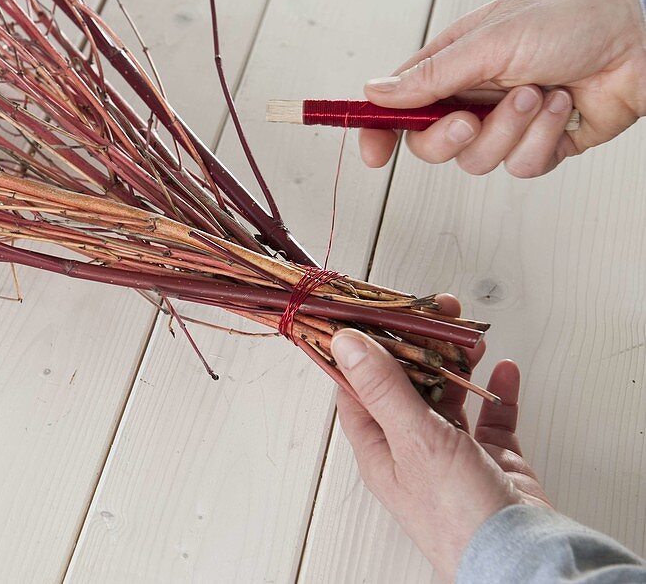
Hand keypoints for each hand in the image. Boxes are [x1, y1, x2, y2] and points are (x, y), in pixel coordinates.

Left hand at [331, 295, 551, 581]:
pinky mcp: (492, 462)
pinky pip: (491, 417)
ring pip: (447, 395)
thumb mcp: (414, 438)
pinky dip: (497, 391)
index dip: (362, 346)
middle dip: (418, 344)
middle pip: (405, 384)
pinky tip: (503, 370)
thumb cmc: (458, 515)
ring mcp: (452, 456)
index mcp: (379, 447)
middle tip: (434, 310)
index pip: (357, 385)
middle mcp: (411, 450)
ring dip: (456, 361)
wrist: (522, 559)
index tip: (371, 309)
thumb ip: (383, 387)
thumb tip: (345, 342)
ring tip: (468, 333)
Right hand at [359, 0, 645, 176]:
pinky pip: (520, 166)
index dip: (380, 130)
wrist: (642, 40)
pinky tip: (564, 107)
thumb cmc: (573, 20)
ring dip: (511, 129)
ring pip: (478, 160)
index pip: (399, 104)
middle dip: (452, 137)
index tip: (375, 153)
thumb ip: (431, 74)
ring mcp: (507, 123)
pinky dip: (542, 139)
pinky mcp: (540, 145)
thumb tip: (376, 92)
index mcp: (454, 64)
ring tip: (541, 94)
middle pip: (432, 143)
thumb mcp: (492, 40)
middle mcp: (474, 96)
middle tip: (474, 119)